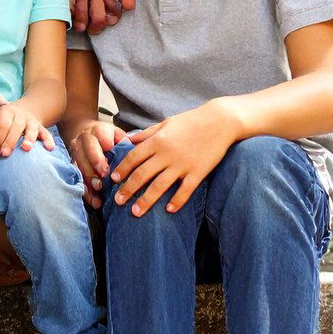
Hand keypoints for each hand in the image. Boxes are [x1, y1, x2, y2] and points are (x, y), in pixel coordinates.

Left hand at [0, 102, 54, 155]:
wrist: (24, 110)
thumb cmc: (5, 119)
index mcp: (7, 112)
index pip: (3, 125)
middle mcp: (21, 115)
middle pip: (16, 127)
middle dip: (10, 141)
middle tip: (5, 154)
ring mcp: (32, 121)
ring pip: (32, 129)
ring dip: (29, 139)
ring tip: (25, 148)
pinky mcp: (41, 127)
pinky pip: (46, 133)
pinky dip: (48, 140)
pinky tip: (49, 148)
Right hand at [68, 116, 126, 206]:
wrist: (84, 131)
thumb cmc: (107, 136)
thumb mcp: (118, 135)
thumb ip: (126, 144)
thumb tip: (138, 155)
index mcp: (98, 131)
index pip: (100, 140)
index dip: (103, 155)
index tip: (107, 170)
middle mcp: (84, 139)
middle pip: (88, 154)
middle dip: (94, 169)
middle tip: (102, 183)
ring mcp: (76, 151)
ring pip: (80, 166)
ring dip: (89, 181)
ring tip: (98, 192)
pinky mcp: (73, 163)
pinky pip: (77, 178)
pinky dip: (86, 191)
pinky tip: (95, 201)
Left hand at [109, 101, 237, 215]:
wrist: (220, 121)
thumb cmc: (191, 121)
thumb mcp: (166, 123)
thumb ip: (146, 134)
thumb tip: (128, 140)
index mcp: (157, 140)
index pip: (134, 158)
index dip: (122, 170)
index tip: (113, 180)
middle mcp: (167, 153)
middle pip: (142, 174)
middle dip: (128, 189)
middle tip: (117, 202)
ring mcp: (183, 164)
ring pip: (160, 186)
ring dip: (146, 200)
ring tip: (135, 212)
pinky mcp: (198, 171)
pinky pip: (185, 190)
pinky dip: (177, 201)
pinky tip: (168, 210)